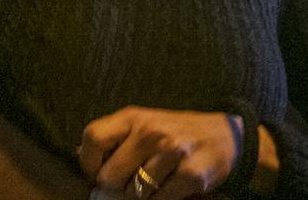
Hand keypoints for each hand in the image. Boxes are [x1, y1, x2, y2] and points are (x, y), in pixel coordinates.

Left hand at [79, 107, 240, 198]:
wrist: (223, 135)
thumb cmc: (174, 132)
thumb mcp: (143, 124)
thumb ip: (116, 139)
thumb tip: (85, 163)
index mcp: (134, 116)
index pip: (93, 138)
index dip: (89, 163)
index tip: (97, 173)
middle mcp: (151, 131)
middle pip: (110, 175)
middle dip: (116, 186)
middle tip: (129, 182)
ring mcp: (172, 152)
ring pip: (134, 192)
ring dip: (141, 194)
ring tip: (154, 181)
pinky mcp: (190, 175)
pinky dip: (161, 199)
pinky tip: (171, 186)